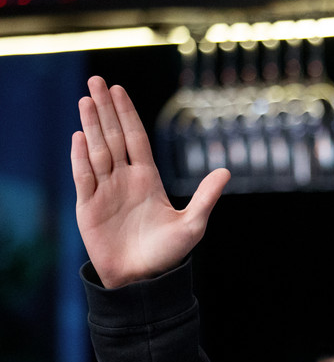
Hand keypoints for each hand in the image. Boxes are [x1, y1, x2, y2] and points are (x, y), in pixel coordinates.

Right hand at [72, 76, 229, 288]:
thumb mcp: (192, 225)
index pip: (135, 139)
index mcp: (148, 180)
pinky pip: (83, 177)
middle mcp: (124, 180)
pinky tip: (80, 137)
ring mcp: (104, 191)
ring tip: (86, 99)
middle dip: (105, 110)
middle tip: (97, 80)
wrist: (144, 281)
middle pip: (113, 137)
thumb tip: (225, 171)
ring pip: (97, 151)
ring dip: (91, 125)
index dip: (127, 114)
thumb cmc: (168, 254)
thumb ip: (205, 197)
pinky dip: (81, 157)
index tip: (118, 90)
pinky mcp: (89, 207)